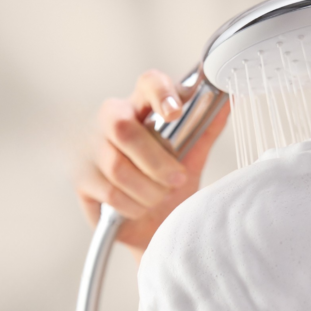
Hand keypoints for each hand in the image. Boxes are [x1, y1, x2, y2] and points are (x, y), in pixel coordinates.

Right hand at [75, 69, 229, 260]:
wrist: (153, 226)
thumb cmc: (168, 183)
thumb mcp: (191, 155)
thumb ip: (206, 127)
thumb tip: (229, 99)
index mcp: (140, 107)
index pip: (147, 83)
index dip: (160, 93)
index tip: (176, 112)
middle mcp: (110, 121)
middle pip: (124, 128)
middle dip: (156, 161)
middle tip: (177, 178)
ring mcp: (90, 149)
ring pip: (118, 167)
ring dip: (148, 189)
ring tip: (158, 196)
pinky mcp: (81, 179)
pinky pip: (110, 193)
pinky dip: (133, 205)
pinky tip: (139, 207)